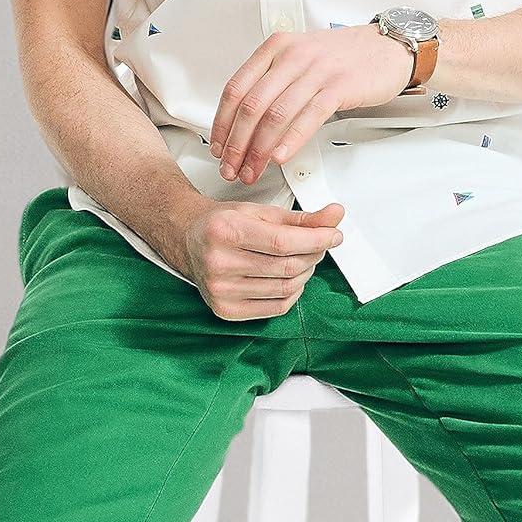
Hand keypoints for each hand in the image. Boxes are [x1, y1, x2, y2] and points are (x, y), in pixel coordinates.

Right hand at [176, 199, 346, 320]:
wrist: (188, 239)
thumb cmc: (221, 224)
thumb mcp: (259, 212)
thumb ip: (299, 218)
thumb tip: (333, 216)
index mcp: (224, 230)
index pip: (283, 242)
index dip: (316, 239)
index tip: (333, 235)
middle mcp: (218, 262)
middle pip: (286, 267)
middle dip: (313, 254)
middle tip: (320, 244)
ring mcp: (220, 290)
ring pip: (285, 288)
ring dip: (305, 273)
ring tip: (303, 259)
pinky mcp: (225, 310)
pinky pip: (276, 307)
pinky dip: (292, 292)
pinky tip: (290, 278)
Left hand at [208, 26, 414, 184]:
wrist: (386, 48)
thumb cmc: (342, 57)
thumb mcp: (298, 57)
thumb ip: (271, 82)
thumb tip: (243, 120)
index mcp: (275, 48)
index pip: (235, 89)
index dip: (221, 124)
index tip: (218, 147)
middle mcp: (291, 56)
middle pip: (251, 106)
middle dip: (236, 144)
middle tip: (231, 166)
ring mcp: (315, 70)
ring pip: (275, 115)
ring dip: (259, 150)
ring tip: (253, 170)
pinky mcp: (339, 86)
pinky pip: (308, 117)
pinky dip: (290, 141)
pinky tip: (279, 157)